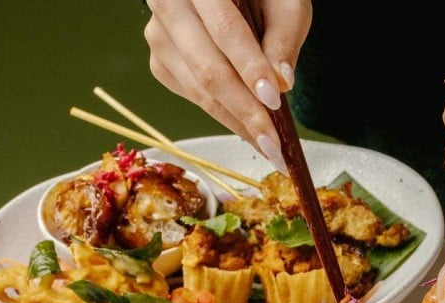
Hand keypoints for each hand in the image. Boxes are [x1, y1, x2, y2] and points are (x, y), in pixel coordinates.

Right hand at [143, 0, 312, 171]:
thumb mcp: (285, 3)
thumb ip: (284, 36)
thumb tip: (281, 82)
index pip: (225, 29)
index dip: (250, 67)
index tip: (274, 100)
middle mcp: (168, 5)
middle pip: (207, 68)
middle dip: (244, 111)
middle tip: (275, 144)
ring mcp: (159, 37)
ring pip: (199, 89)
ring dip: (236, 122)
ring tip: (269, 146)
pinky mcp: (160, 63)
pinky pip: (193, 96)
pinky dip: (224, 115)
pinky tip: (249, 128)